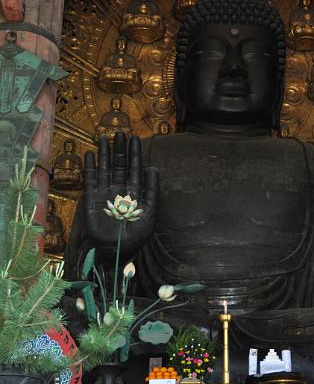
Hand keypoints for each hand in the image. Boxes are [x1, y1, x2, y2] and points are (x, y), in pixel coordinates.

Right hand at [82, 132, 158, 259]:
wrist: (112, 251)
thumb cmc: (134, 237)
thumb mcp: (149, 214)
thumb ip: (152, 191)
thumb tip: (153, 168)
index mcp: (135, 194)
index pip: (135, 169)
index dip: (135, 154)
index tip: (136, 138)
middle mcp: (120, 191)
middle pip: (119, 165)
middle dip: (120, 149)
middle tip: (120, 132)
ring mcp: (105, 193)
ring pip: (105, 169)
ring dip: (105, 154)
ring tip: (104, 137)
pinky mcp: (92, 199)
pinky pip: (91, 179)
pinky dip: (90, 167)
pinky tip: (91, 154)